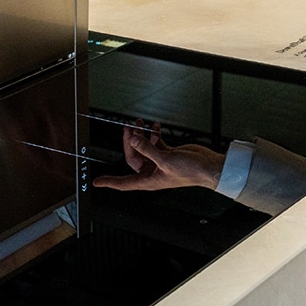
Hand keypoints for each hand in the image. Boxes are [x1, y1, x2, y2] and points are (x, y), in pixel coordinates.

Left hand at [92, 122, 224, 191]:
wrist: (207, 167)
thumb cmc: (190, 171)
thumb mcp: (165, 159)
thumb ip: (147, 148)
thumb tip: (133, 139)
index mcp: (149, 180)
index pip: (124, 183)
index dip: (110, 182)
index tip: (97, 182)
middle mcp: (152, 172)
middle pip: (133, 156)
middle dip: (130, 141)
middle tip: (129, 127)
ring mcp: (159, 162)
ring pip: (143, 147)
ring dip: (141, 135)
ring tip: (140, 122)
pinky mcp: (167, 154)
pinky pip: (155, 143)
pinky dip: (154, 134)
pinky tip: (155, 126)